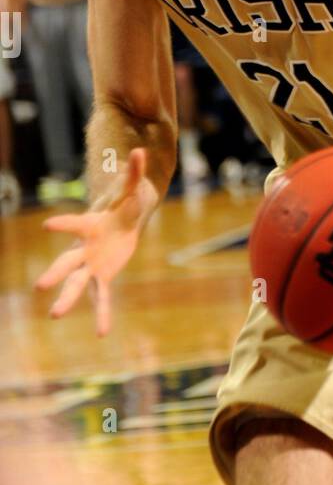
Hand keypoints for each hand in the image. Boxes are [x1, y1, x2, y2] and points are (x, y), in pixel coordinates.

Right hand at [35, 148, 154, 336]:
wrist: (126, 221)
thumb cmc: (126, 204)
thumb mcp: (132, 190)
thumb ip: (134, 173)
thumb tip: (139, 152)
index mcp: (90, 226)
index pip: (75, 224)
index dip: (63, 224)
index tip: (47, 226)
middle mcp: (85, 248)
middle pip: (68, 262)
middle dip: (56, 273)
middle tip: (40, 286)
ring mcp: (92, 264)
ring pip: (77, 284)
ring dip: (67, 299)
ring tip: (54, 316)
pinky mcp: (103, 276)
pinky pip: (101, 298)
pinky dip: (101, 315)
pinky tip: (101, 333)